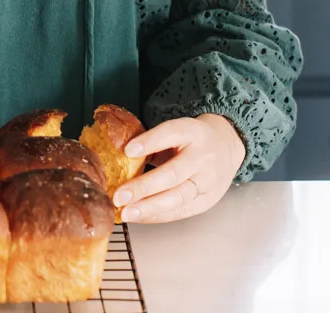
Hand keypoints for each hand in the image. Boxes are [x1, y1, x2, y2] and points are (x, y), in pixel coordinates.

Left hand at [112, 114, 246, 223]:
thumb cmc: (193, 139)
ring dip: (149, 208)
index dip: (149, 142)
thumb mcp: (178, 130)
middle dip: (144, 187)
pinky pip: (181, 211)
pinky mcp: (207, 200)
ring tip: (126, 212)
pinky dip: (158, 216)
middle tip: (119, 196)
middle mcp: (202, 157)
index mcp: (192, 132)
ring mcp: (207, 181)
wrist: (228, 146)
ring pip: (178, 197)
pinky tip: (140, 216)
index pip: (170, 134)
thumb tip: (120, 156)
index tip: (127, 150)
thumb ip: (154, 141)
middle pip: (173, 174)